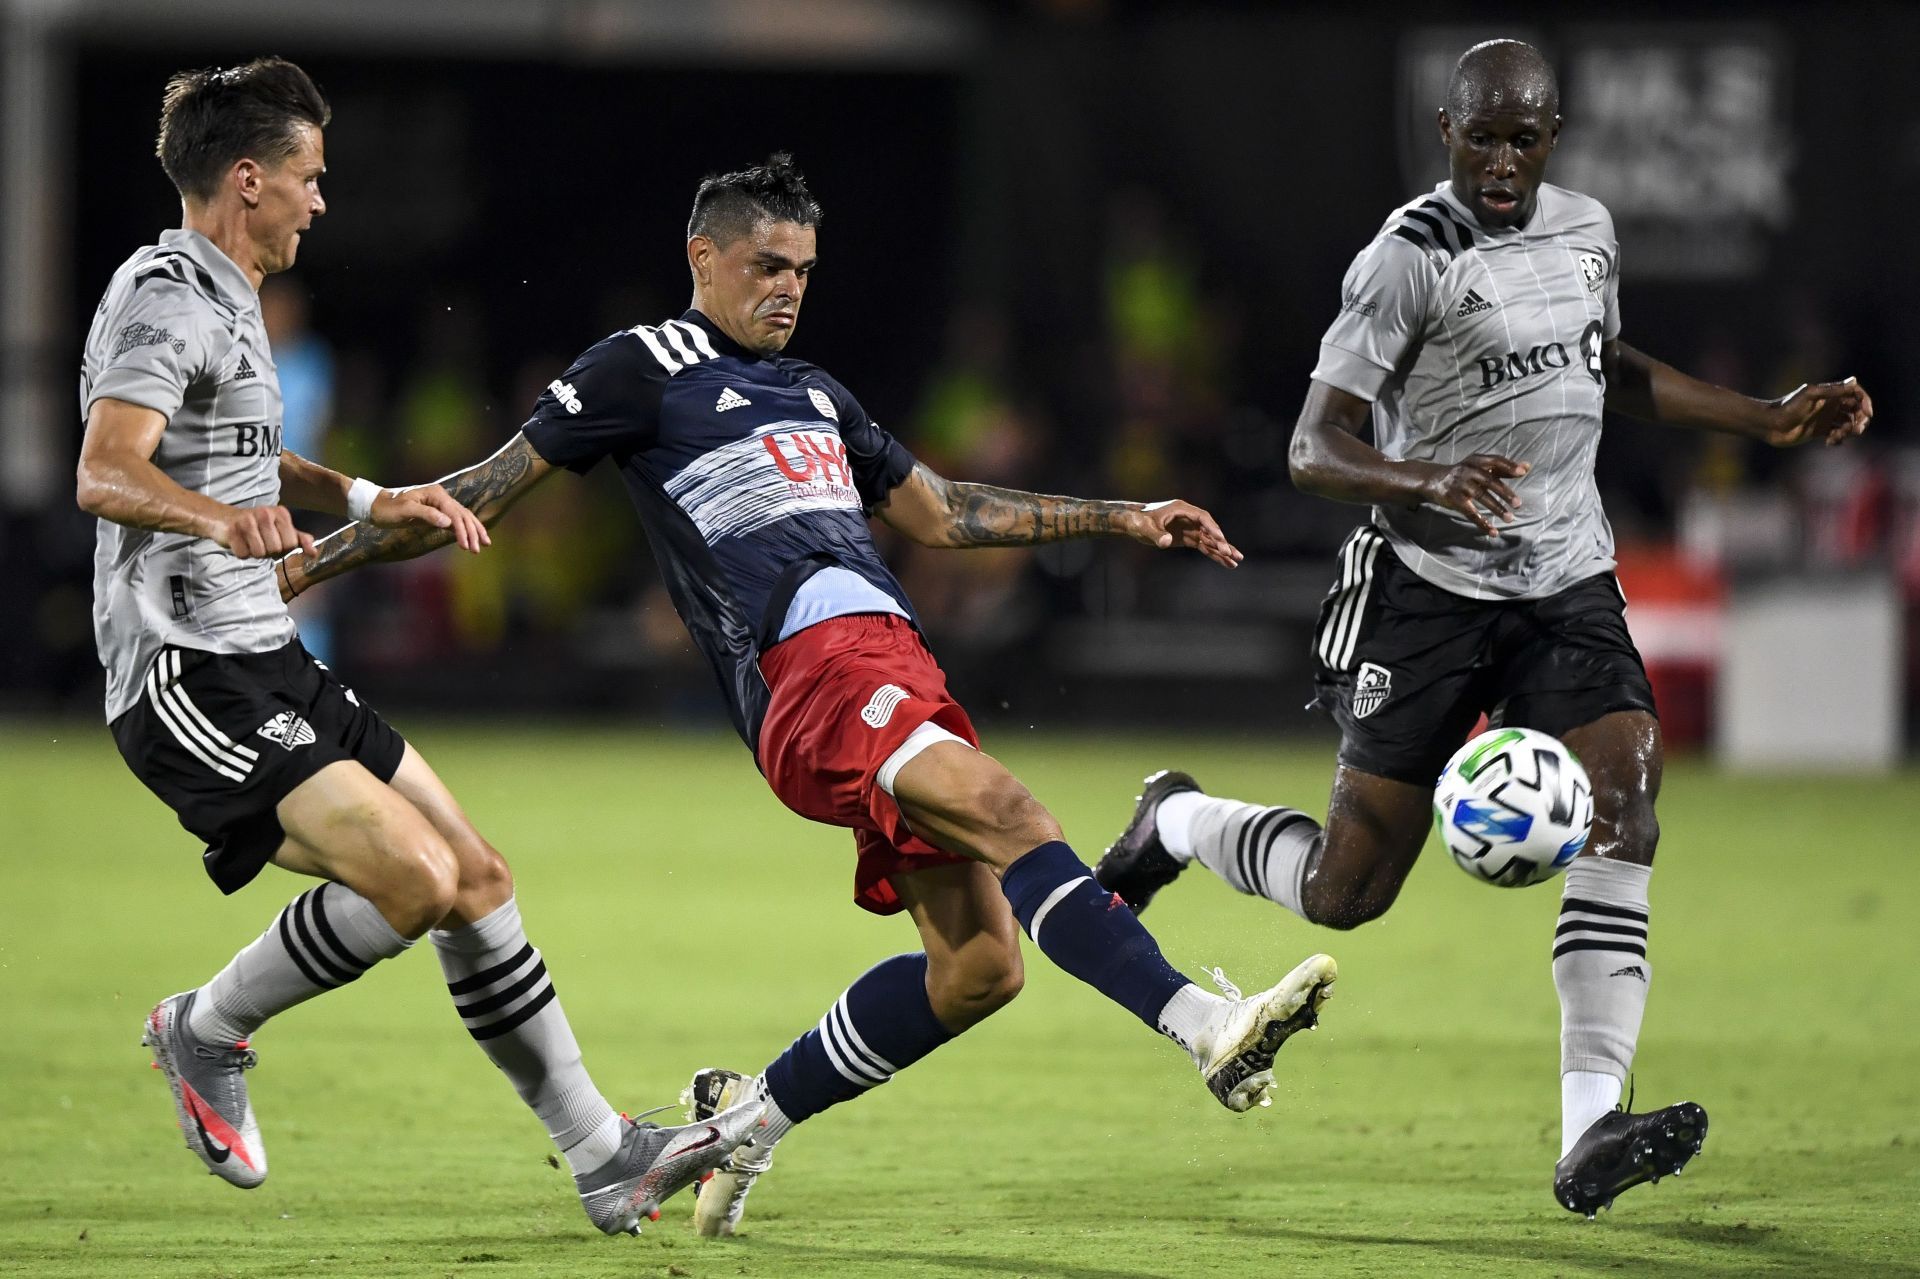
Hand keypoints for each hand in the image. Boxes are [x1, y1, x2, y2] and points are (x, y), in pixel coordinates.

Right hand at [212, 504, 315, 559]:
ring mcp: (248, 520)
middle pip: (276, 550)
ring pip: (260, 554)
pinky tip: (239, 542)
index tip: (274, 540)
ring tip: (250, 541)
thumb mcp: (281, 529)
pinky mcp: (232, 530)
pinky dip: (241, 553)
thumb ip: (299, 539)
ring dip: (254, 553)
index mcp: (282, 513)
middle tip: (260, 541)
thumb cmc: (258, 527)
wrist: (225, 518)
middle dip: (268, 551)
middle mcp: (266, 513)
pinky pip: (243, 554)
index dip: (283, 548)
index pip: (291, 544)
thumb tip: (314, 553)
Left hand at [369, 484, 490, 552]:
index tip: (466, 546)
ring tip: (485, 544)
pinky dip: (465, 530)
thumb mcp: (406, 511)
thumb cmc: (388, 509)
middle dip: (473, 532)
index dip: (462, 530)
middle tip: (479, 549)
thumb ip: (428, 515)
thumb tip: (448, 523)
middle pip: (464, 515)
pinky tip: (473, 538)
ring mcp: (440, 504)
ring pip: (463, 517)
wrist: (376, 506)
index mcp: (436, 494)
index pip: (455, 514)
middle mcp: (441, 497)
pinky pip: (456, 521)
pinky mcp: (436, 512)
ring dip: (474, 531)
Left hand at [1122, 500, 1243, 567]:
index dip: (1212, 529)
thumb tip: (1166, 542)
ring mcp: (1189, 528)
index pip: (1203, 518)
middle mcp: (1189, 518)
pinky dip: (1213, 554)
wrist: (1132, 522)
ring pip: (1209, 540)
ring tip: (1236, 563)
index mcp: (1182, 509)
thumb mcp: (1145, 527)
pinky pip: (1203, 546)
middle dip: (1221, 543)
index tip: (1221, 540)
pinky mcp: (1186, 538)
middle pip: (1210, 530)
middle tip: (1233, 555)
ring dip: (1222, 551)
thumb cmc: (1138, 521)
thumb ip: (1156, 535)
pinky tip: (1224, 562)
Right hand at [1420, 454, 1529, 536]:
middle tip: (1518, 504)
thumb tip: (1527, 467)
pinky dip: (1482, 523)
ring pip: (1481, 497)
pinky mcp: (1454, 499)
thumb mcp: (1480, 467)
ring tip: (1509, 519)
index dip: (1509, 466)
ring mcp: (1460, 485)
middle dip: (1504, 492)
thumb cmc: (1464, 474)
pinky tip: (1493, 532)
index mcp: (1477, 461)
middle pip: (1489, 481)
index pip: (1495, 461)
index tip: (1522, 472)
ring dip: (1496, 508)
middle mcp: (1468, 471)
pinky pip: (1470, 513)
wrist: (1434, 480)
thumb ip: (1503, 468)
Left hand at [1762, 378, 1872, 447]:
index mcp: (1830, 394)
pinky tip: (1830, 442)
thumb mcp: (1811, 395)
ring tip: (1837, 436)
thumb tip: (1854, 380)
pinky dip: (1838, 439)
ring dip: (1849, 431)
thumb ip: (1832, 390)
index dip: (1865, 403)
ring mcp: (1826, 418)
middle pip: (1856, 410)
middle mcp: (1830, 405)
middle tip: (1854, 431)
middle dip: (1860, 420)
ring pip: (1848, 424)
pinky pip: (1838, 435)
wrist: (1771, 425)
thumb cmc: (1788, 407)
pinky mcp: (1820, 431)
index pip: (1856, 394)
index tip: (1867, 415)